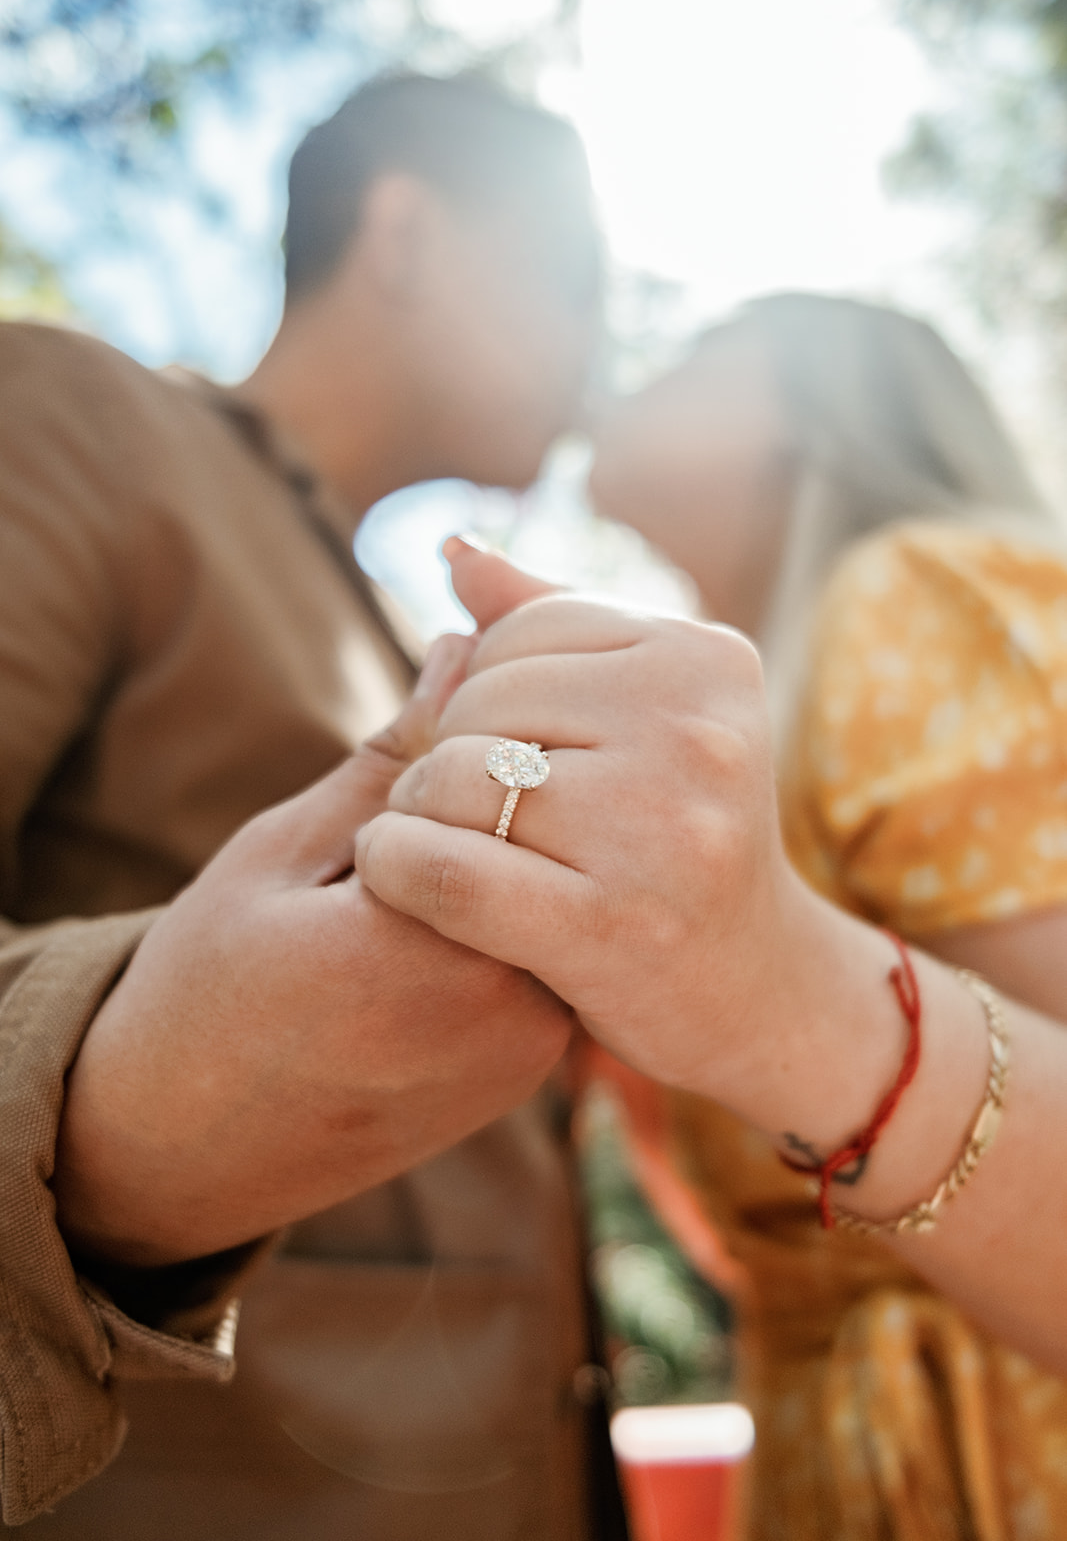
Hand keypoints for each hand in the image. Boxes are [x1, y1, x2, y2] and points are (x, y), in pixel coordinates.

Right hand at [54, 633, 572, 1267]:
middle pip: (539, 838)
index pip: (496, 782)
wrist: (189, 1148)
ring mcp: (530, 1052)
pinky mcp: (531, 1071)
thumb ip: (389, 759)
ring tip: (397, 879)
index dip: (452, 744)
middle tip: (390, 829)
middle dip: (488, 794)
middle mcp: (506, 1011)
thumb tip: (465, 645)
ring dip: (500, 852)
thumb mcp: (280, 852)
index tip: (400, 757)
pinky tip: (436, 916)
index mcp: (429, 952)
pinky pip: (543, 948)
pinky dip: (504, 910)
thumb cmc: (208, 989)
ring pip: (549, 888)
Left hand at [355, 543, 820, 1112]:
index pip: (520, 633)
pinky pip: (443, 869)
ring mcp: (661, 828)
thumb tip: (455, 550)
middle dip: (444, 753)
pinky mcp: (610, 924)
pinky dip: (395, 865)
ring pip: (452, 779)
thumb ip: (553, 624)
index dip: (478, 690)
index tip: (496, 750)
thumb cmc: (678, 839)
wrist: (756, 990)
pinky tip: (396, 871)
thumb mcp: (647, 716)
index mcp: (705, 659)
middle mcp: (696, 731)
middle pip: (479, 703)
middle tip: (459, 808)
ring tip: (438, 840)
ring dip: (413, 811)